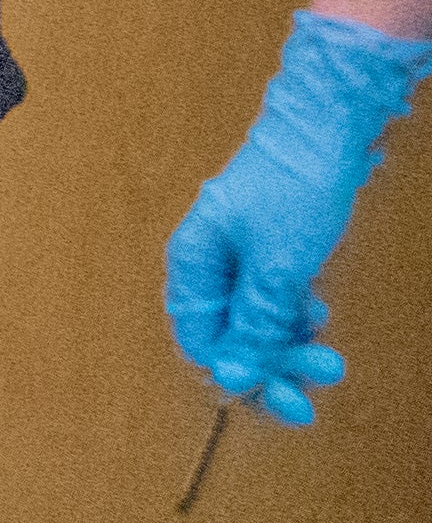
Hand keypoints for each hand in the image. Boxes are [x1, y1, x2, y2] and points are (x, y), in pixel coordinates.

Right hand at [167, 10, 431, 419]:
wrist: (324, 130)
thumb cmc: (293, 189)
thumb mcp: (278, 269)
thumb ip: (253, 324)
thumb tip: (231, 375)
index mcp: (193, 264)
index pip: (200, 339)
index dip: (235, 372)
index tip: (278, 392)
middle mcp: (209, 265)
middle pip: (229, 336)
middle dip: (271, 366)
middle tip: (314, 389)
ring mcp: (239, 257)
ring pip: (256, 321)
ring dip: (291, 344)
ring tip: (329, 355)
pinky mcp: (267, 250)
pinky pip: (272, 300)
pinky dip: (295, 317)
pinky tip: (318, 316)